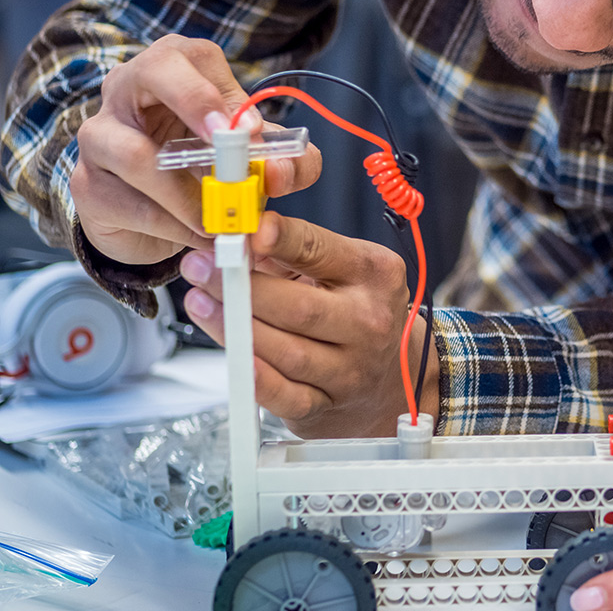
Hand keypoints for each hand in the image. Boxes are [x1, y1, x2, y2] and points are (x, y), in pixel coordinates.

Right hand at [71, 35, 320, 264]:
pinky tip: (198, 237)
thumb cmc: (207, 168)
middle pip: (153, 71)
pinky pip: (133, 207)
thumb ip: (288, 162)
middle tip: (227, 147)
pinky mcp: (88, 185)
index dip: (222, 93)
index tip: (251, 131)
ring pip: (138, 156)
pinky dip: (175, 228)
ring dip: (190, 197)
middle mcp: (129, 88)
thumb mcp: (256, 160)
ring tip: (222, 222)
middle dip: (196, 104)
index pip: (196, 57)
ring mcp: (100, 134)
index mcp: (175, 68)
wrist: (153, 218)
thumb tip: (280, 170)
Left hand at [179, 211, 438, 437]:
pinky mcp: (328, 404)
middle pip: (299, 307)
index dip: (281, 240)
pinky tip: (231, 354)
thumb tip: (244, 238)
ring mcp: (351, 368)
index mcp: (376, 274)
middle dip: (242, 288)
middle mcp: (370, 321)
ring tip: (201, 303)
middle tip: (201, 268)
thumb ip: (297, 250)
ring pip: (287, 352)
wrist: (387, 373)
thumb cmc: (353, 308)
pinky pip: (286, 396)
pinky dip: (255, 377)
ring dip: (234, 327)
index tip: (247, 232)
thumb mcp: (341, 267)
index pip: (322, 251)